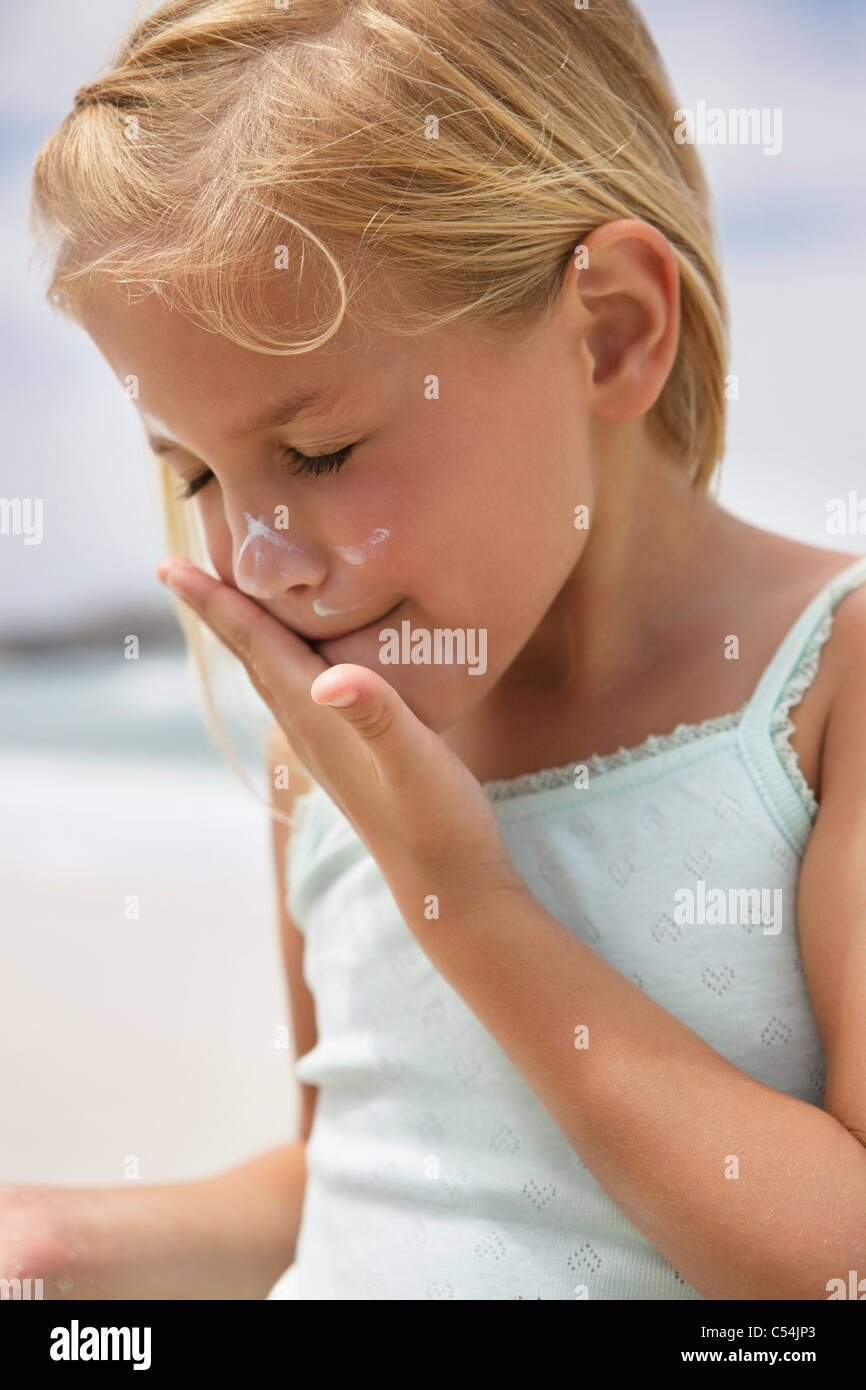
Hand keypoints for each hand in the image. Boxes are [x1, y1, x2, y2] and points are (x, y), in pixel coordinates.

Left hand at [156, 558, 522, 916]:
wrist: (451, 890)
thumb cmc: (439, 824)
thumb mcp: (415, 761)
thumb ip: (376, 715)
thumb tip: (325, 680)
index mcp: (317, 719)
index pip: (256, 647)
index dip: (216, 603)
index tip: (170, 566)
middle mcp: (311, 732)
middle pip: (252, 657)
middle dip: (218, 611)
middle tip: (178, 569)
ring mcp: (328, 749)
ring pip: (273, 677)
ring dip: (247, 636)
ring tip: (228, 603)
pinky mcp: (351, 759)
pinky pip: (301, 696)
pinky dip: (285, 663)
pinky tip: (302, 664)